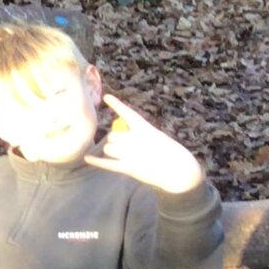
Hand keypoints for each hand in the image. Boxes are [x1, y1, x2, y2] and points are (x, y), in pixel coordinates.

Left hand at [84, 94, 203, 194]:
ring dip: (112, 150)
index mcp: (145, 129)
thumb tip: (120, 140)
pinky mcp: (128, 168)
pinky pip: (108, 164)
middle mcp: (135, 140)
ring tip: (123, 155)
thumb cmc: (172, 154)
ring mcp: (130, 154)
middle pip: (112, 136)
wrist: (180, 171)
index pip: (127, 113)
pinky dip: (96, 161)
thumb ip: (140, 136)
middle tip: (126, 147)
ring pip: (108, 148)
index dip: (116, 104)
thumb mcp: (158, 138)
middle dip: (115, 140)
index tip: (106, 97)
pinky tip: (87, 158)